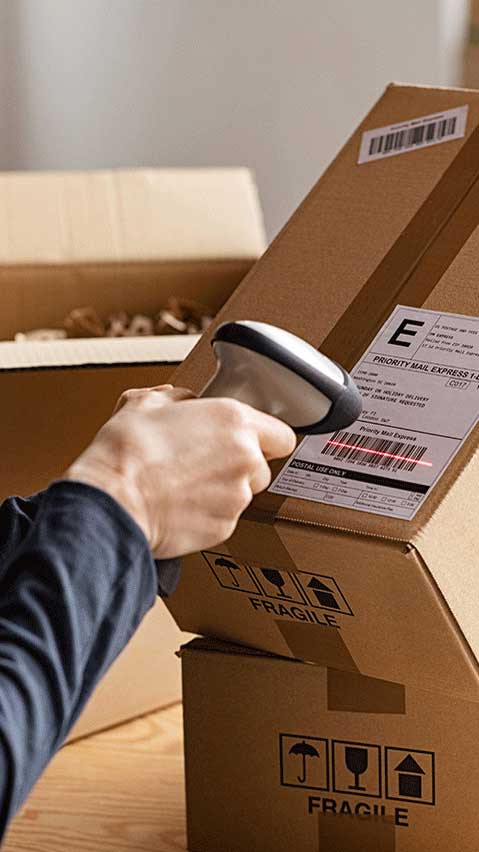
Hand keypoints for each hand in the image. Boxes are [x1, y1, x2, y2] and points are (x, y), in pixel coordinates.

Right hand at [61, 385, 295, 557]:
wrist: (113, 500)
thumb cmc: (127, 451)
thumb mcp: (144, 402)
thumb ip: (175, 397)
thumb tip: (180, 400)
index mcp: (234, 421)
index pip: (281, 434)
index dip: (265, 438)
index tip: (249, 441)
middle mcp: (245, 459)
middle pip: (262, 467)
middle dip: (239, 466)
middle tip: (204, 463)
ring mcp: (237, 497)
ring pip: (242, 495)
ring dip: (221, 491)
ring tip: (184, 486)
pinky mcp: (224, 529)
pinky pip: (223, 519)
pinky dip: (207, 515)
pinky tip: (179, 506)